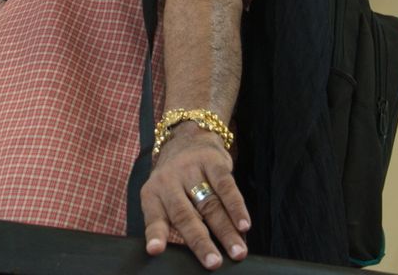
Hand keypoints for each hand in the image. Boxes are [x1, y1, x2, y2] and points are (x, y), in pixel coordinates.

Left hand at [141, 123, 250, 269]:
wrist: (189, 135)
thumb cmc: (178, 180)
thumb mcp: (165, 197)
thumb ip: (176, 222)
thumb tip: (202, 252)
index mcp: (152, 194)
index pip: (154, 218)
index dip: (155, 234)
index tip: (156, 250)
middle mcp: (168, 181)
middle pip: (185, 215)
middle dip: (200, 241)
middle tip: (214, 262)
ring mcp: (190, 169)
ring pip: (209, 204)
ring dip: (226, 230)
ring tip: (237, 251)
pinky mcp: (212, 161)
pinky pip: (226, 186)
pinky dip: (236, 207)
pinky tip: (244, 224)